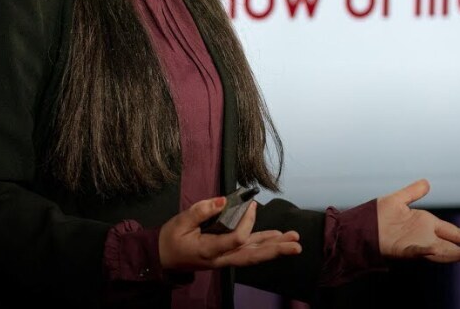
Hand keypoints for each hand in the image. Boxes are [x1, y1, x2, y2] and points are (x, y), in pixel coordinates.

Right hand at [157, 196, 301, 269]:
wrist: (163, 259)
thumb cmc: (171, 239)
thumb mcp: (179, 222)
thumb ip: (200, 211)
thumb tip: (222, 200)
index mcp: (208, 250)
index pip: (235, 239)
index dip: (246, 222)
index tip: (249, 204)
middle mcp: (221, 257)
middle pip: (252, 255)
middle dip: (276, 249)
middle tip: (296, 243)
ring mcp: (226, 258)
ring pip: (254, 255)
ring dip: (275, 248)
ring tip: (295, 241)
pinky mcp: (227, 254)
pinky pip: (249, 250)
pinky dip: (264, 244)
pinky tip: (278, 238)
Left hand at [377, 179, 459, 262]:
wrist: (358, 227)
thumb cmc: (376, 217)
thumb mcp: (398, 200)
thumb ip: (413, 192)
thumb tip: (426, 183)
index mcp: (427, 226)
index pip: (455, 233)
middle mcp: (425, 238)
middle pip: (454, 246)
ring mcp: (416, 245)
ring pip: (443, 253)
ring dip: (458, 254)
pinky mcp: (403, 250)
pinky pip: (419, 252)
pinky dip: (429, 252)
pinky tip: (438, 250)